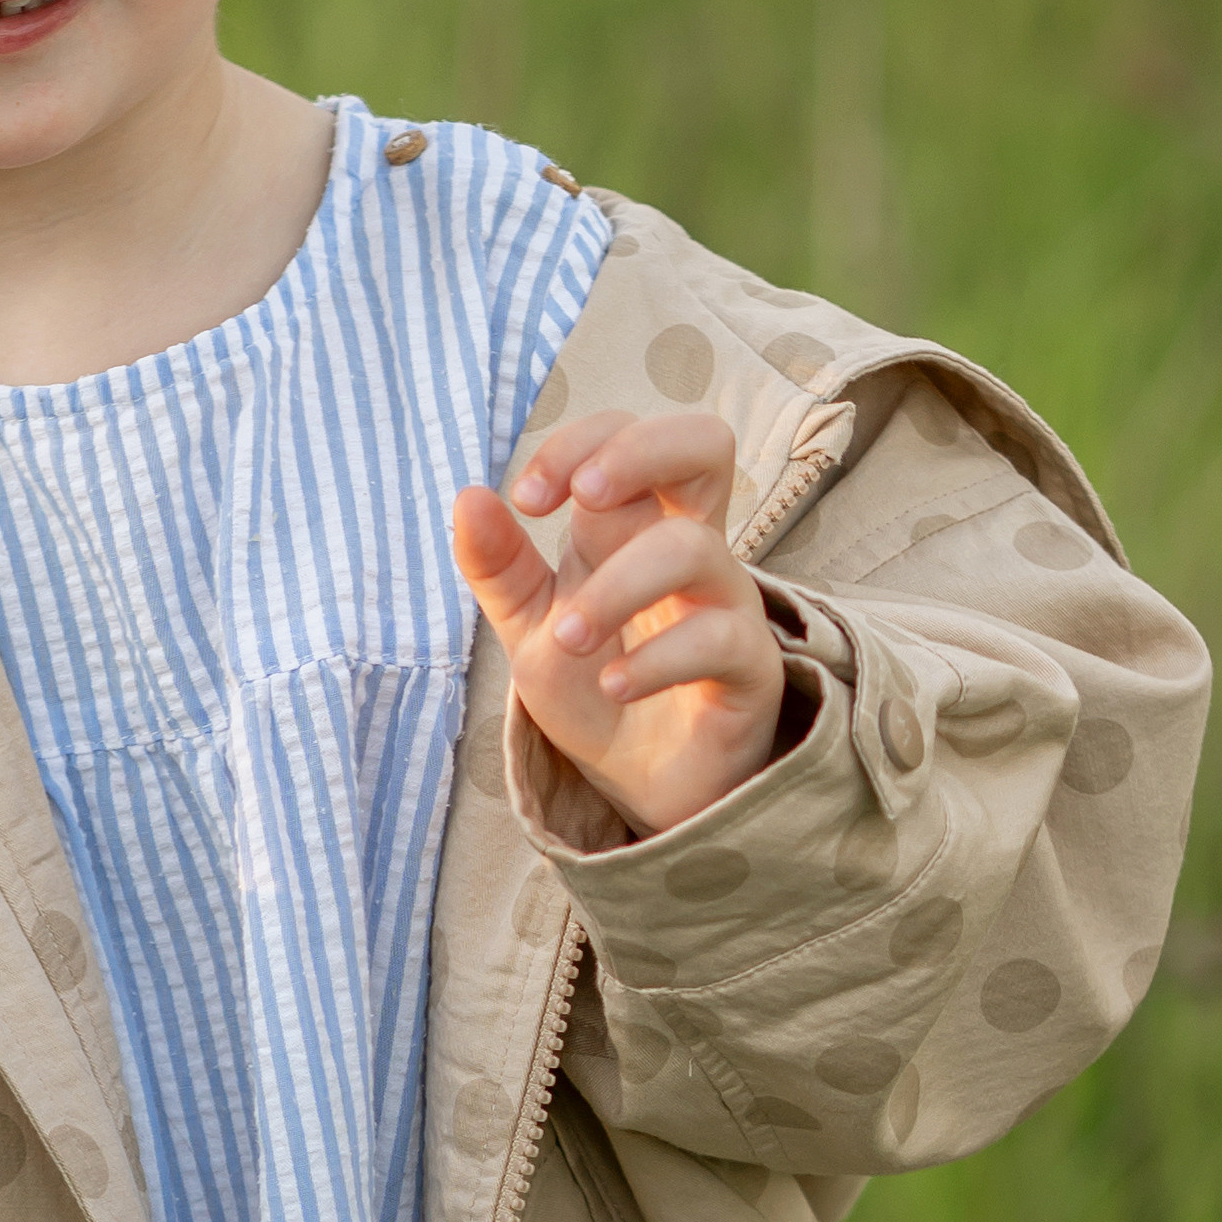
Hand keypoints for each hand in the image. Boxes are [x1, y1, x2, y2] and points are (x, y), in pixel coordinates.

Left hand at [452, 410, 785, 837]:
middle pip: (706, 444)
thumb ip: (498, 567)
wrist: (640, 785)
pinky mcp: (752, 668)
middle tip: (580, 500)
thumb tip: (468, 494)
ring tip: (568, 639)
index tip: (526, 499)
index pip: (630, 436)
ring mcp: (728, 604)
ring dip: (616, 586)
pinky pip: (720, 638)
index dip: (580, 445)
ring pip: (694, 549)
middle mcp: (693, 549)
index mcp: (637, 525)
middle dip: (638, 452)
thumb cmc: (595, 687)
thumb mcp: (529, 626)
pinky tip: (614, 686)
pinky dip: (657, 659)